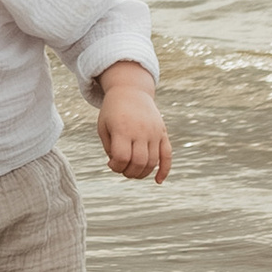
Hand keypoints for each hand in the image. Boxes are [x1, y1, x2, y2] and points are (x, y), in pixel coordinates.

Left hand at [97, 66, 172, 183]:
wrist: (130, 91)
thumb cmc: (113, 111)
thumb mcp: (103, 126)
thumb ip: (110, 148)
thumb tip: (120, 166)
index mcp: (123, 128)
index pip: (122, 157)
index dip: (116, 167)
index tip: (111, 164)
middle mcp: (141, 130)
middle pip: (139, 162)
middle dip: (129, 173)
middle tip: (122, 169)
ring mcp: (154, 132)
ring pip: (153, 162)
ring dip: (142, 173)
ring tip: (133, 172)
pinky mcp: (163, 133)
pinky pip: (167, 155)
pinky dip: (165, 170)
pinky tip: (158, 181)